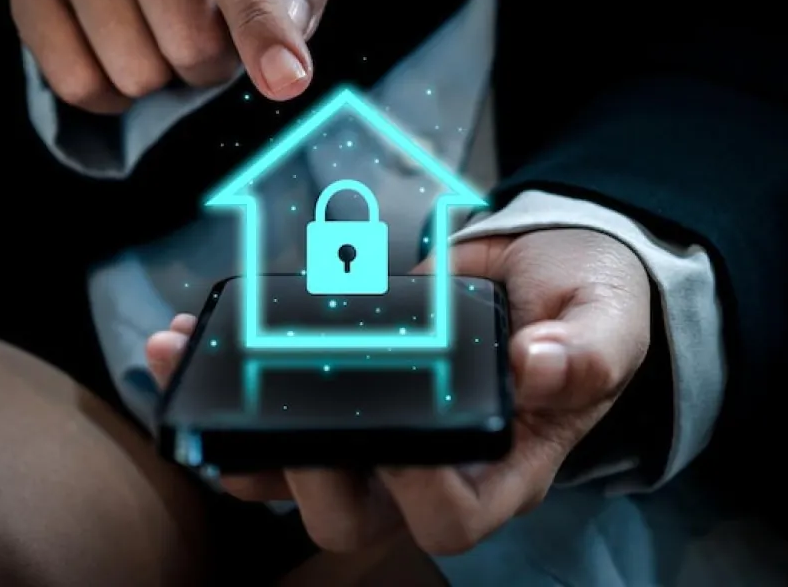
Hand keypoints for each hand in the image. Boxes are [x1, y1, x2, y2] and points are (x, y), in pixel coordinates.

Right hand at [10, 0, 337, 113]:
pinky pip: (78, 84)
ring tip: (161, 28)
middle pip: (188, 42)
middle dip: (212, 60)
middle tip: (207, 26)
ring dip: (164, 75)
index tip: (286, 81)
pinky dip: (113, 92)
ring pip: (134, 73)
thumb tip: (286, 32)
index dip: (260, 29)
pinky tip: (121, 48)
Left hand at [147, 229, 650, 553]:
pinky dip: (225, 381)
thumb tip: (537, 371)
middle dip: (302, 473)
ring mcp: (374, 433)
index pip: (451, 517)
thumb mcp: (604, 322)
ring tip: (184, 363)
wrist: (538, 271)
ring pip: (291, 469)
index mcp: (500, 467)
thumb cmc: (583, 305)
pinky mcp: (336, 391)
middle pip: (351, 514)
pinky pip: (273, 408)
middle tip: (271, 414)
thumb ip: (584, 352)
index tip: (399, 437)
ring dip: (228, 430)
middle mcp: (427, 468)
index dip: (418, 491)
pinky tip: (188, 338)